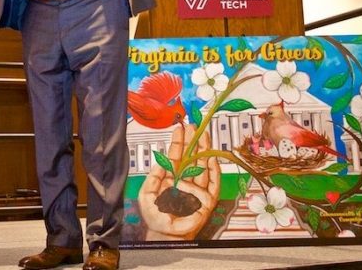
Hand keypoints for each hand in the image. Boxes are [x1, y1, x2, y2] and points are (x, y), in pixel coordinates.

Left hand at [139, 123, 219, 240]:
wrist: (165, 234)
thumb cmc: (156, 218)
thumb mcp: (147, 195)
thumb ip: (153, 177)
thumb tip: (161, 161)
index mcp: (171, 178)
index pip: (176, 156)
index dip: (179, 143)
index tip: (180, 129)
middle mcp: (185, 180)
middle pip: (191, 157)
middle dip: (193, 141)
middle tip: (194, 126)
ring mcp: (196, 189)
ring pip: (203, 165)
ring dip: (204, 150)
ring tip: (204, 135)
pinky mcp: (206, 200)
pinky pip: (213, 183)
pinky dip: (214, 170)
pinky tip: (212, 157)